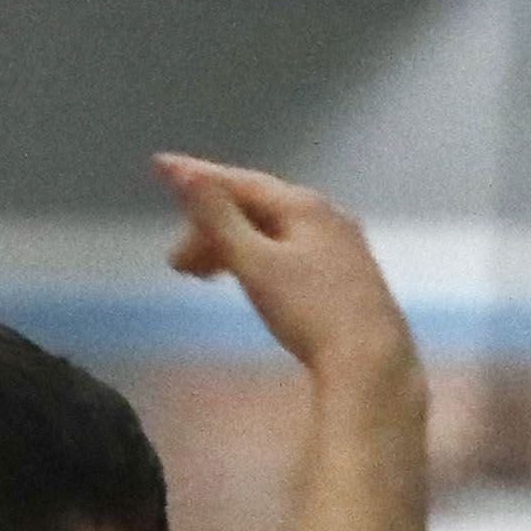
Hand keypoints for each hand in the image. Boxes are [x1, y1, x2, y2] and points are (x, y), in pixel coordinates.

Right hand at [154, 153, 415, 383]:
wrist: (371, 363)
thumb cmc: (311, 313)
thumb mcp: (254, 263)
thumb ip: (216, 218)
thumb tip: (182, 174)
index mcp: (305, 206)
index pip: (240, 183)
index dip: (197, 177)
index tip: (159, 167)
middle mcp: (328, 216)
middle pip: (257, 210)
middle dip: (211, 229)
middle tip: (176, 264)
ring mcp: (343, 246)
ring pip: (275, 234)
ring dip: (233, 248)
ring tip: (203, 276)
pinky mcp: (350, 277)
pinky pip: (292, 254)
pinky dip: (260, 262)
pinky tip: (254, 284)